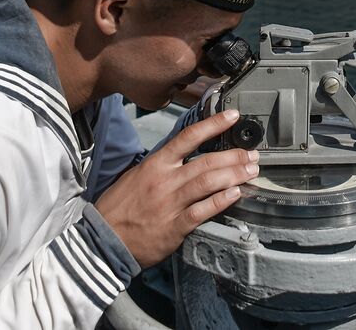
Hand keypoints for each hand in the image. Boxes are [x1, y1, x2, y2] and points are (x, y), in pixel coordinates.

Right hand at [94, 108, 256, 267]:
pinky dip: (221, 201)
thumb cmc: (119, 207)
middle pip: (206, 161)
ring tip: (251, 171)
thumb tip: (186, 156)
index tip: (233, 116)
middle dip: (233, 156)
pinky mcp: (174, 226)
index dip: (213, 124)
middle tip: (252, 154)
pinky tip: (236, 195)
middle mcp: (165, 180)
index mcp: (155, 164)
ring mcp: (170, 203)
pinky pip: (202, 211)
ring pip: (208, 183)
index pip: (188, 137)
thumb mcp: (137, 176)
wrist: (103, 239)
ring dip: (234, 175)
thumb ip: (163, 166)